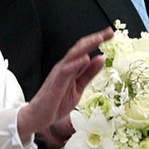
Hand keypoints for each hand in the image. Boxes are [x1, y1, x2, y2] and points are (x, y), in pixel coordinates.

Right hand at [17, 30, 108, 145]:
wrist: (38, 117)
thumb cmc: (56, 103)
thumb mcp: (78, 87)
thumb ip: (88, 74)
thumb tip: (100, 59)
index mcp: (70, 67)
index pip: (84, 50)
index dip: (97, 41)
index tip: (110, 34)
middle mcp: (64, 67)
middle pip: (79, 48)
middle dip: (94, 39)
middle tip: (110, 32)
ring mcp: (59, 74)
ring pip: (72, 55)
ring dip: (86, 46)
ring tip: (98, 39)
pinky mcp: (55, 83)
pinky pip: (65, 71)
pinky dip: (75, 64)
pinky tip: (85, 58)